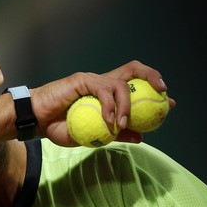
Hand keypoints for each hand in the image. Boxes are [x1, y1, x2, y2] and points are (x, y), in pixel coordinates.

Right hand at [31, 60, 174, 145]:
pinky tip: (109, 120)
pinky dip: (110, 106)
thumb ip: (116, 134)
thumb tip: (141, 137)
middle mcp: (104, 83)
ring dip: (128, 105)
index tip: (169, 103)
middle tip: (163, 93)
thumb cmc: (60, 127)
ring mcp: (94, 80)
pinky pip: (103, 90)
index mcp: (108, 94)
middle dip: (153, 77)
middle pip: (134, 70)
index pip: (136, 86)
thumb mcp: (94, 135)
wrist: (37, 120)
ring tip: (123, 125)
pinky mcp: (83, 80)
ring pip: (122, 84)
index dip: (154, 90)